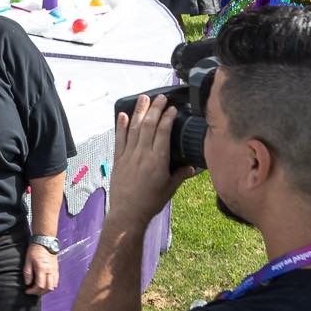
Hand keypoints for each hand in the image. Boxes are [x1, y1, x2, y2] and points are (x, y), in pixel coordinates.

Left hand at [22, 242, 59, 295]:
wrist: (45, 241)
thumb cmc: (35, 250)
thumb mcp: (28, 260)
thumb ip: (28, 273)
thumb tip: (28, 283)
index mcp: (42, 269)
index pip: (40, 285)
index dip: (33, 291)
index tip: (27, 291)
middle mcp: (50, 271)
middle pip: (47, 288)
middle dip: (39, 292)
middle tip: (32, 291)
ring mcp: (55, 270)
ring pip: (53, 286)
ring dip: (46, 290)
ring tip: (38, 289)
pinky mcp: (57, 269)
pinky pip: (56, 281)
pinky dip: (51, 285)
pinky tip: (45, 284)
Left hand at [107, 94, 192, 230]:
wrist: (128, 214)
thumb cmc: (151, 202)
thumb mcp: (170, 189)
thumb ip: (181, 175)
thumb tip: (192, 167)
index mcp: (158, 160)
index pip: (163, 132)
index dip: (167, 117)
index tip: (172, 108)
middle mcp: (142, 154)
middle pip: (148, 125)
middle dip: (155, 108)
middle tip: (160, 97)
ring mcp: (128, 156)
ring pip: (134, 128)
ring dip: (139, 111)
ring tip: (143, 98)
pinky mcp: (118, 160)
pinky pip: (119, 139)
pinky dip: (121, 126)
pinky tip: (124, 115)